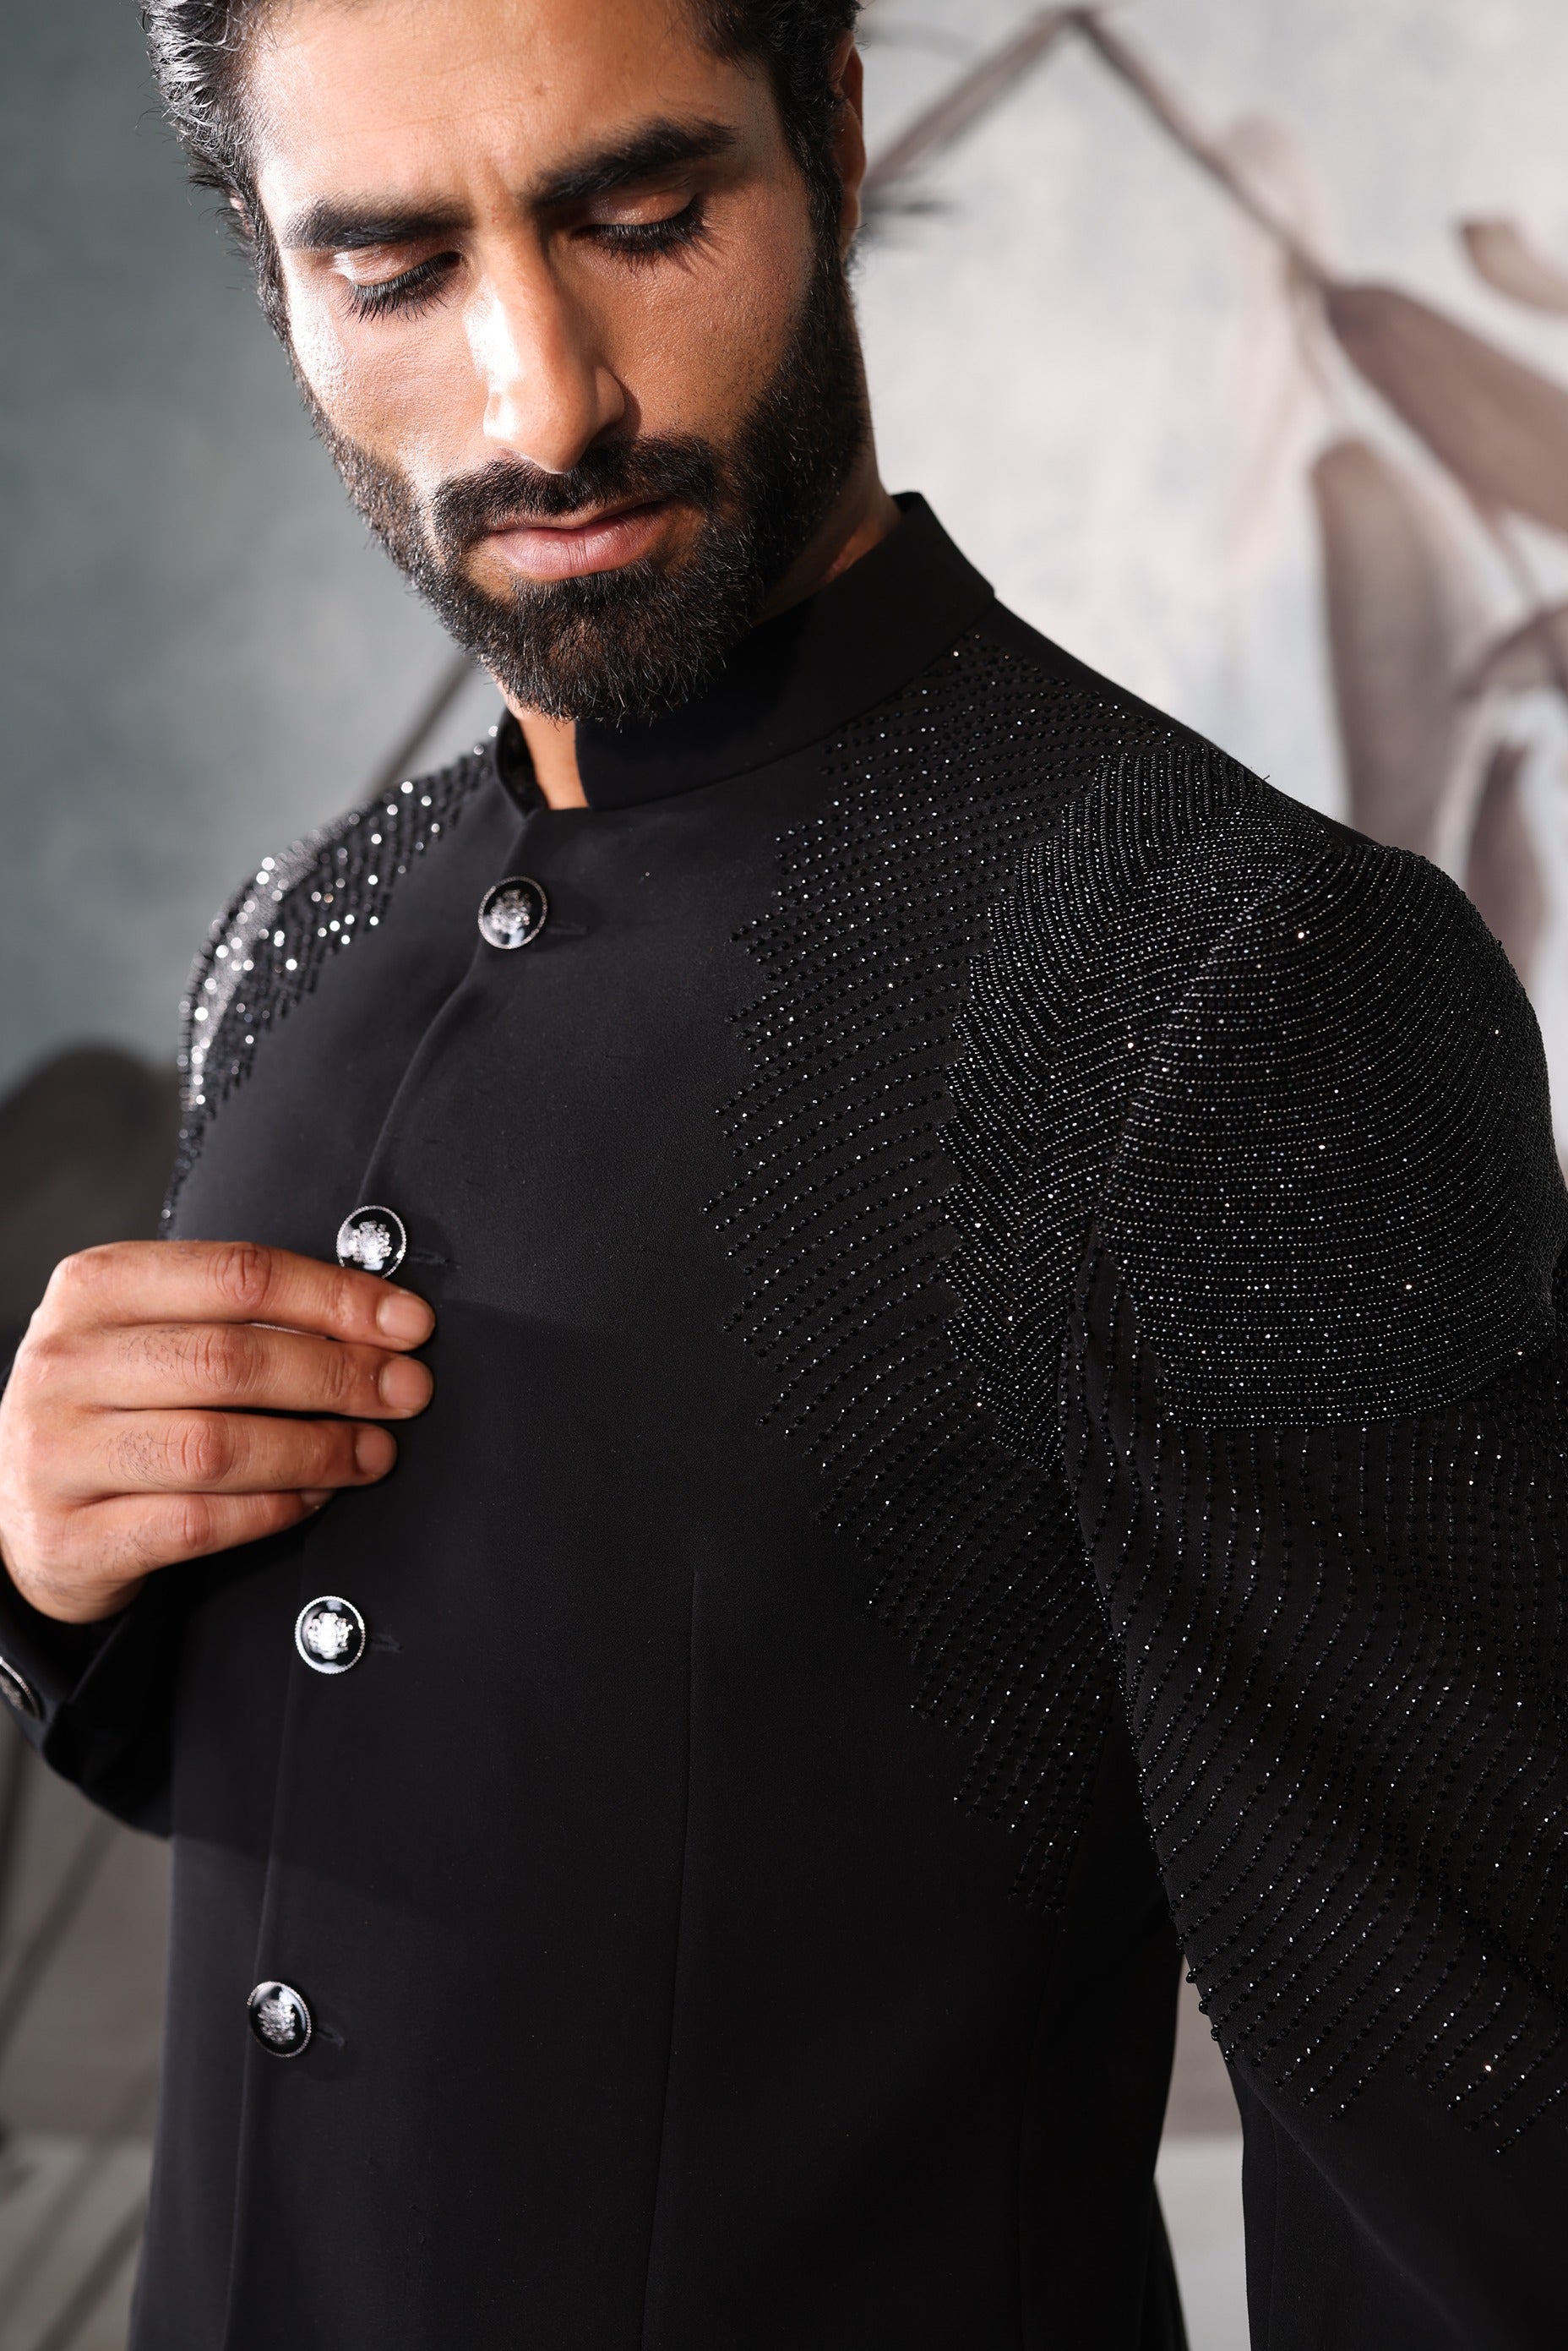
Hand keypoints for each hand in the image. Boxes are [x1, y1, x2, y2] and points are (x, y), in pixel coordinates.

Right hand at [0, 1241, 434, 1624]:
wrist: (27, 1510)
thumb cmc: (116, 1406)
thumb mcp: (156, 1333)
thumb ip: (243, 1317)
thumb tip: (378, 1323)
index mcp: (94, 1287)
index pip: (238, 1275)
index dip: (337, 1299)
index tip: (407, 1324)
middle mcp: (64, 1363)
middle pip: (232, 1359)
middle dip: (340, 1376)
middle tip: (405, 1391)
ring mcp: (57, 1452)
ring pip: (216, 1446)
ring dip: (317, 1449)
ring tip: (372, 1451)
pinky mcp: (71, 1536)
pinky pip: (198, 1523)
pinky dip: (274, 1509)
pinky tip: (314, 1496)